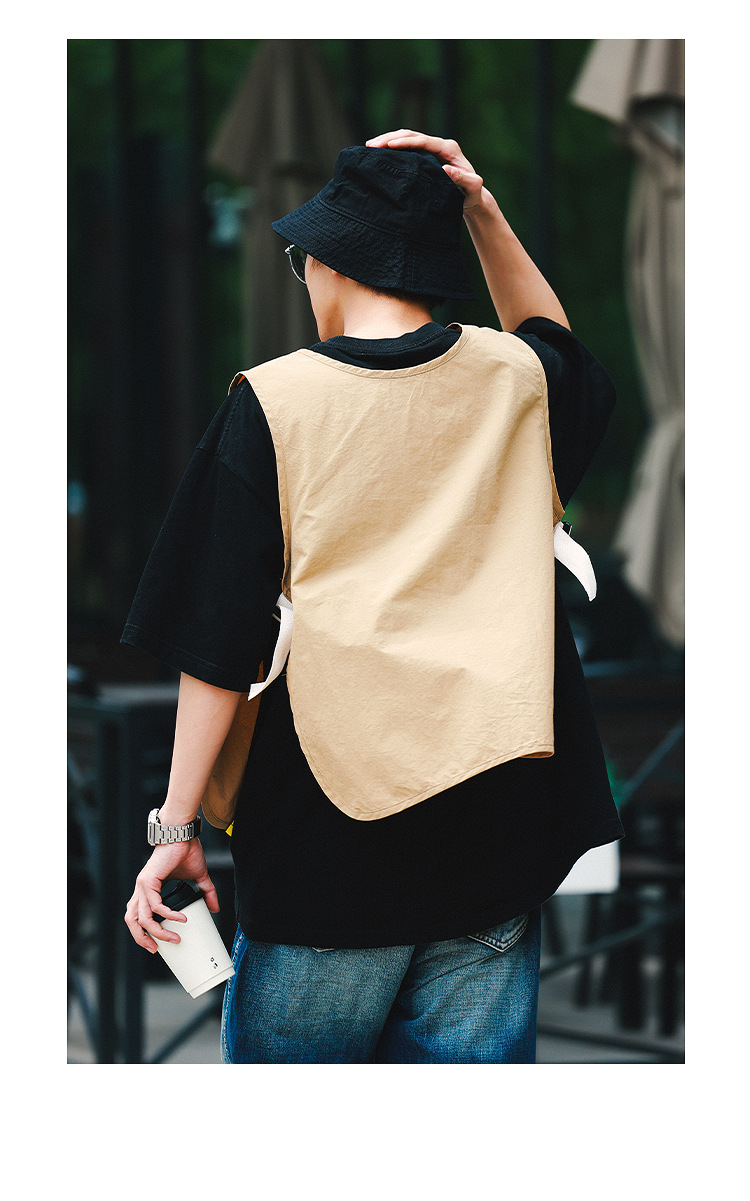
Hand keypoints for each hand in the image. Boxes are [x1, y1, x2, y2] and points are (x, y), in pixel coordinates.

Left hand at [124, 838, 219, 953]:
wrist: (182, 833)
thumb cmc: (185, 850)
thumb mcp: (197, 876)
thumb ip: (206, 892)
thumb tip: (215, 908)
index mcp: (148, 889)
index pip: (137, 915)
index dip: (142, 931)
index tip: (156, 944)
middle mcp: (142, 889)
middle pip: (131, 920)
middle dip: (141, 938)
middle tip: (156, 949)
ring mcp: (143, 885)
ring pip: (141, 918)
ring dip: (157, 932)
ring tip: (174, 939)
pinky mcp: (148, 880)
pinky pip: (155, 905)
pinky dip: (168, 915)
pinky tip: (180, 919)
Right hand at [366, 129, 484, 210]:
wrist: (472, 196)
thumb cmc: (472, 194)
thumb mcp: (472, 188)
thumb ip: (464, 179)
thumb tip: (446, 169)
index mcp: (449, 148)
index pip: (423, 141)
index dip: (406, 142)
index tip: (389, 146)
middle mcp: (440, 145)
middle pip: (411, 135)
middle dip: (390, 138)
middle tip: (371, 145)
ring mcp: (431, 149)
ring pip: (407, 138)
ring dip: (388, 140)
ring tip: (369, 146)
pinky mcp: (425, 156)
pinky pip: (406, 148)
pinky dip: (392, 148)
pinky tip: (378, 153)